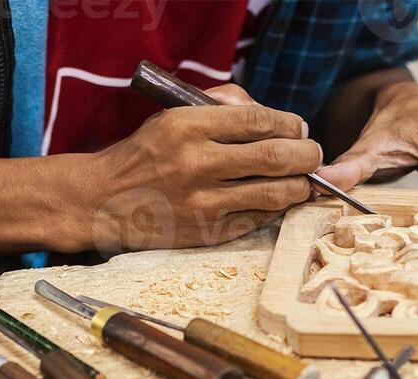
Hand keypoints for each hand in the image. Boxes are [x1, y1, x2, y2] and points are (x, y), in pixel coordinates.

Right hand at [81, 84, 320, 251]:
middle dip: (307, 155)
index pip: (259, 121)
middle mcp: (196, 163)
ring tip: (303, 180)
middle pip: (276, 158)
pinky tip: (279, 200)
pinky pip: (258, 219)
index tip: (300, 129)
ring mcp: (203, 202)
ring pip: (275, 194)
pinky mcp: (207, 232)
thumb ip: (222, 107)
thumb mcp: (173, 116)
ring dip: (300, 186)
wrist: (103, 201)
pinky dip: (277, 209)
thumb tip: (275, 120)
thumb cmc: (145, 154)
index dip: (291, 125)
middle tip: (314, 155)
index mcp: (187, 125)